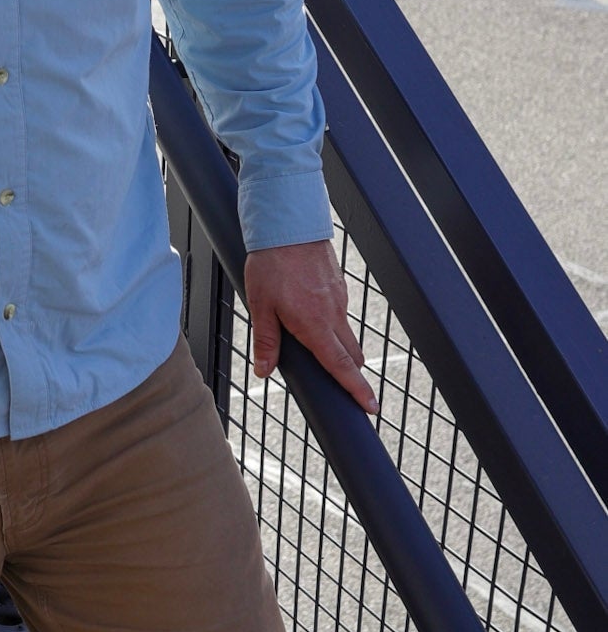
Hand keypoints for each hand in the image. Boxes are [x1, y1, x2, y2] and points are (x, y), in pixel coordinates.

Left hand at [244, 241, 377, 415]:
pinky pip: (339, 312)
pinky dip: (331, 322)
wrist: (289, 224)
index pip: (341, 366)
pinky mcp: (338, 285)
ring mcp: (339, 298)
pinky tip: (310, 313)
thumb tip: (264, 370)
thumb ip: (266, 340)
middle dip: (351, 373)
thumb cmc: (271, 264)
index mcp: (315, 325)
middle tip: (348, 390)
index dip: (356, 389)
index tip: (370, 406)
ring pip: (345, 332)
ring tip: (315, 346)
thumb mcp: (261, 305)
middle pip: (350, 354)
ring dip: (338, 346)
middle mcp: (333, 314)